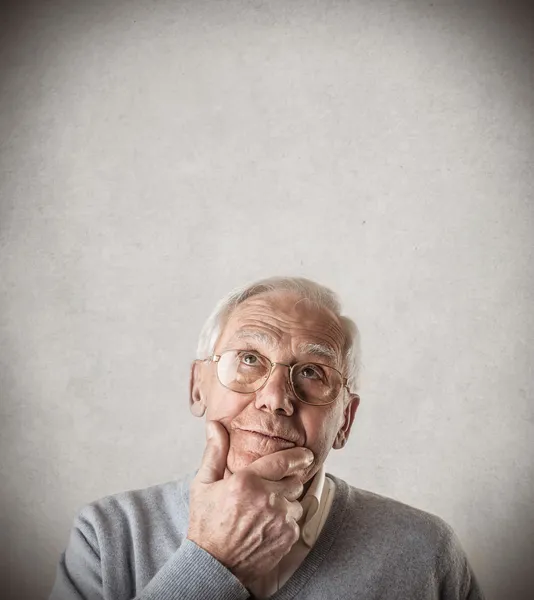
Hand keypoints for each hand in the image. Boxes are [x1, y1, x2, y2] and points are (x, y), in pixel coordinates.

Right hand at [187, 420, 314, 587]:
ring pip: (296, 501)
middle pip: (294, 480)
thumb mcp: (203, 485)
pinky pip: (296, 520)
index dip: (298, 455)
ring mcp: (279, 520)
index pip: (283, 461)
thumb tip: (215, 425)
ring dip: (287, 501)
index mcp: (247, 482)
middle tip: (273, 487)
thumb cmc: (206, 524)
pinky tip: (268, 524)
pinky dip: (287, 520)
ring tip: (267, 509)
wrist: (213, 566)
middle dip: (287, 481)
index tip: (306, 454)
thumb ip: (214, 452)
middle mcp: (267, 499)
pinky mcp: (287, 537)